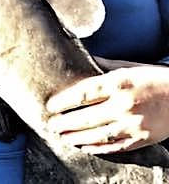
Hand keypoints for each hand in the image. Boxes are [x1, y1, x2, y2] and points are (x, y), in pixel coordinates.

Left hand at [46, 65, 168, 153]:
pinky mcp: (142, 139)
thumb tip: (78, 58)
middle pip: (86, 117)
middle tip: (51, 124)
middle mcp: (124, 105)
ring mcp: (134, 124)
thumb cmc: (156, 78)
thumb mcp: (129, 67)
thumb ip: (103, 65)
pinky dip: (97, 148)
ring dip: (76, 137)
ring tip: (62, 136)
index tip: (50, 106)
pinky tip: (84, 146)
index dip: (63, 101)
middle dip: (64, 123)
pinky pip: (114, 147)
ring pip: (97, 135)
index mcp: (119, 83)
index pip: (83, 93)